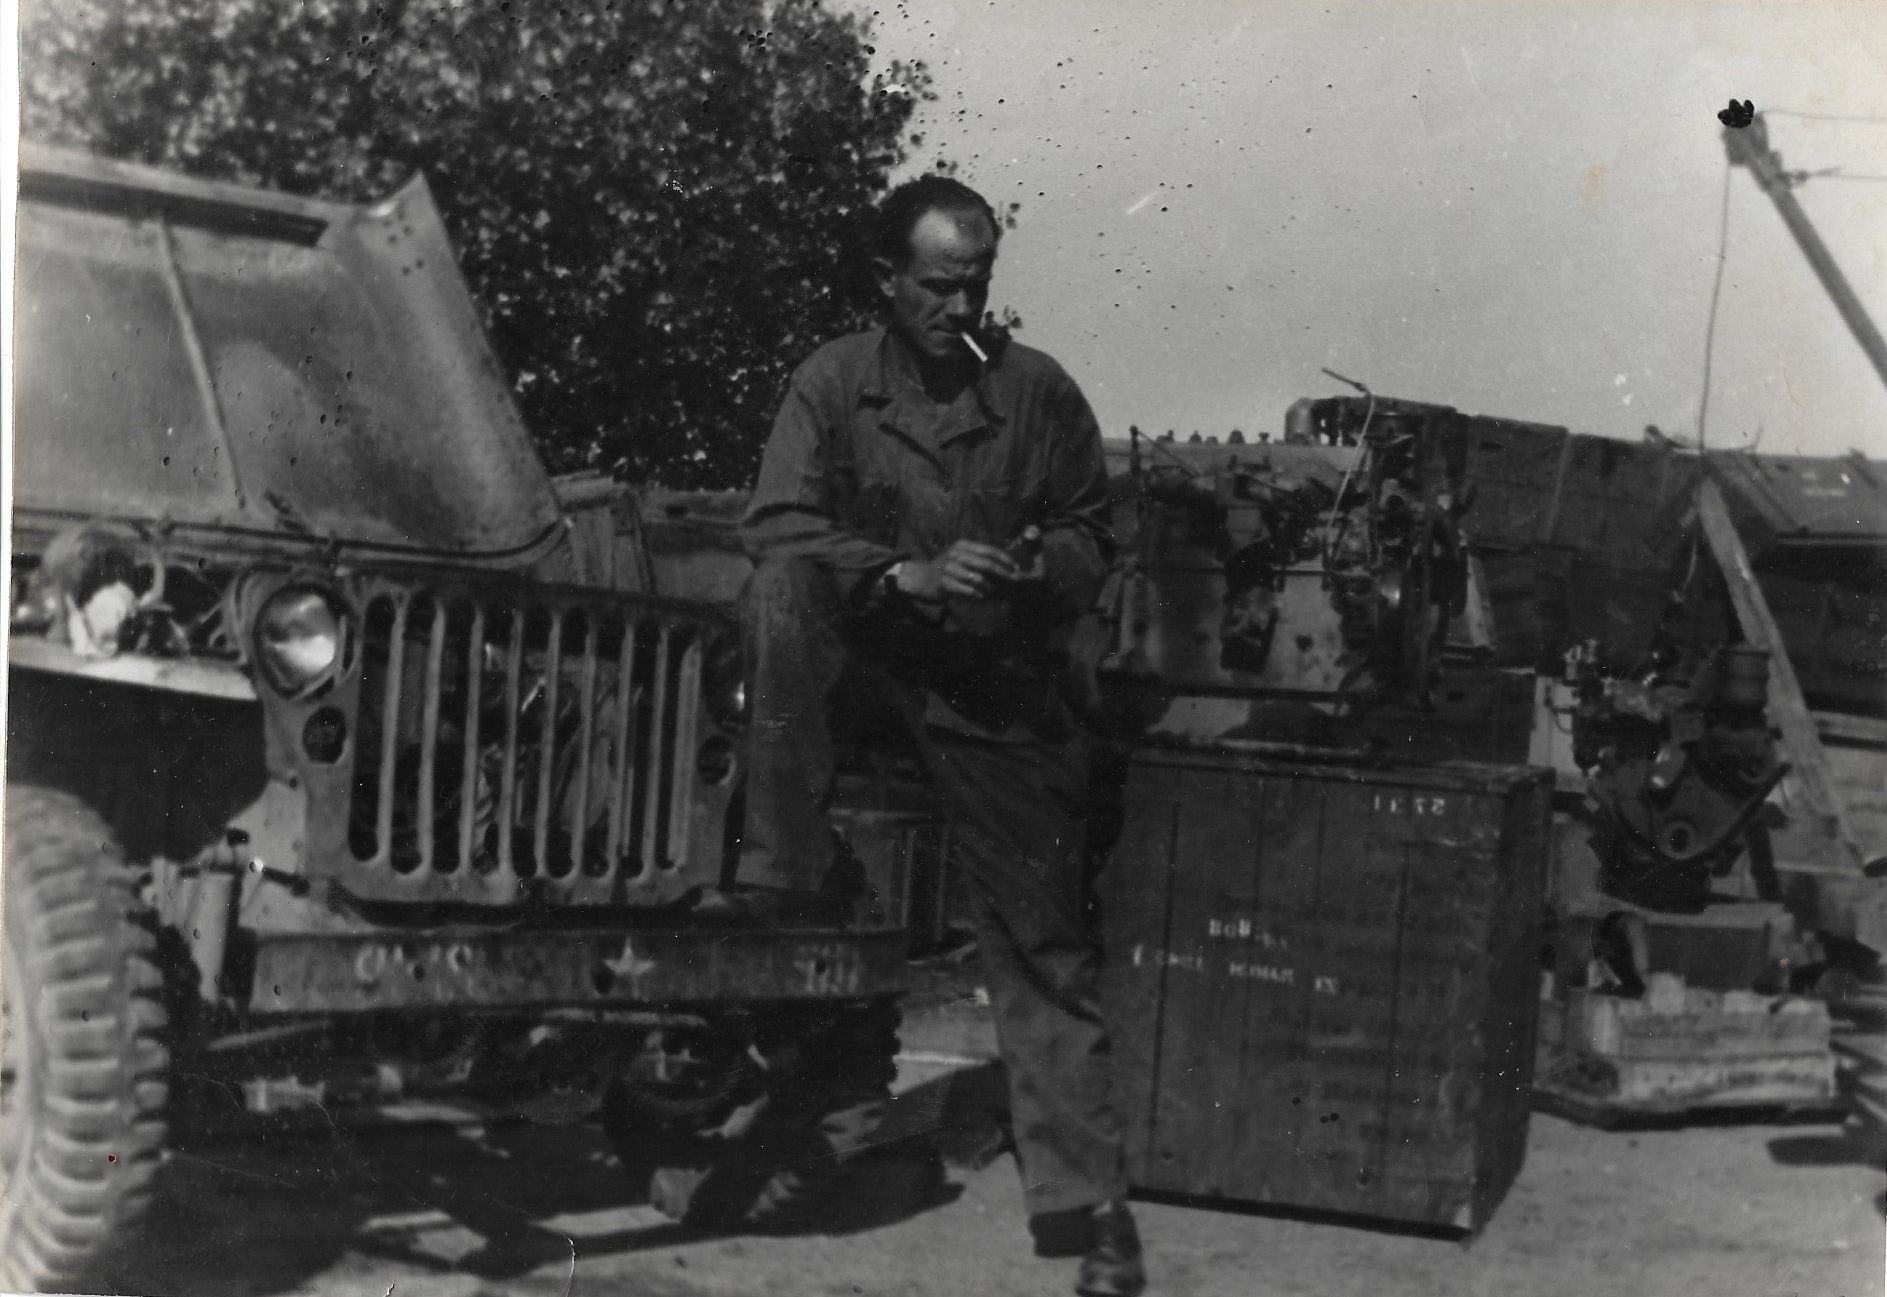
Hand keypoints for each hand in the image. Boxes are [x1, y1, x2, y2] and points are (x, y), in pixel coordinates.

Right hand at [895, 540, 1018, 601]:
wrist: (921, 578)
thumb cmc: (946, 569)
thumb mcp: (960, 557)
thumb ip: (978, 559)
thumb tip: (1003, 565)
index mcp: (962, 545)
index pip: (988, 550)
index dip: (1004, 559)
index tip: (1016, 567)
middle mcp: (956, 554)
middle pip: (986, 564)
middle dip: (1003, 573)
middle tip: (1013, 581)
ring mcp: (949, 569)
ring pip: (978, 579)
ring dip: (990, 588)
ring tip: (996, 593)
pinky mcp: (945, 583)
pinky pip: (968, 591)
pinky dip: (978, 595)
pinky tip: (982, 598)